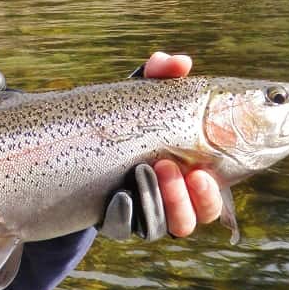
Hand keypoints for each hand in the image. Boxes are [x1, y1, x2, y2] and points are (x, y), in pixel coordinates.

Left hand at [101, 52, 222, 239]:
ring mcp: (142, 212)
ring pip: (165, 225)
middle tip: (168, 166)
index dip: (211, 193)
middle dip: (186, 197)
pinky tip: (119, 197)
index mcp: (188, 175)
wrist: (76, 144)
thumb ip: (159, 78)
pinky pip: (124, 227)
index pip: (212, 194)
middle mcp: (171, 200)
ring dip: (160, 202)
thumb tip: (179, 61)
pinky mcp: (114, 219)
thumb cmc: (123, 120)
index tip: (203, 173)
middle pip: (195, 217)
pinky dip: (124, 213)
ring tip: (145, 172)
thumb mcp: (139, 97)